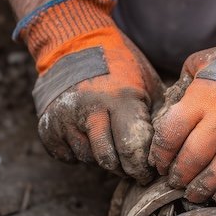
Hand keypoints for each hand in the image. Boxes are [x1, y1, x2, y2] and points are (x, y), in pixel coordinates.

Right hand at [17, 0, 162, 183]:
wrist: (75, 44)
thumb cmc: (120, 65)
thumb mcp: (147, 83)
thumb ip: (156, 115)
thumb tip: (167, 149)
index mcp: (120, 98)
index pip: (131, 148)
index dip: (141, 166)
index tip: (147, 172)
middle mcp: (90, 109)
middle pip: (108, 160)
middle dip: (123, 168)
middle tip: (131, 167)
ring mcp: (65, 118)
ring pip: (87, 158)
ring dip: (100, 156)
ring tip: (109, 140)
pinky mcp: (47, 125)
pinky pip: (67, 155)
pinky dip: (79, 151)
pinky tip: (88, 135)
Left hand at [149, 13, 215, 204]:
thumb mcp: (204, 62)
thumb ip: (184, 84)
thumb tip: (168, 108)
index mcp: (203, 96)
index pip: (171, 134)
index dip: (160, 155)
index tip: (159, 164)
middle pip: (193, 157)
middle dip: (180, 175)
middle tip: (176, 183)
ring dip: (204, 187)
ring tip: (194, 194)